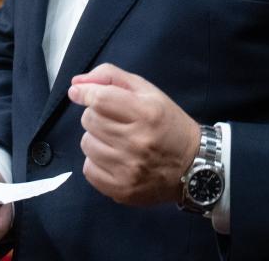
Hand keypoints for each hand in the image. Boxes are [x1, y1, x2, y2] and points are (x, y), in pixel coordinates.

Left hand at [68, 63, 199, 205]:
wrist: (192, 166)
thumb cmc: (168, 124)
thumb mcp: (148, 92)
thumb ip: (112, 78)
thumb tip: (76, 84)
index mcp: (147, 113)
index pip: (100, 100)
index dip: (85, 93)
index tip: (79, 93)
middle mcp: (137, 142)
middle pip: (90, 120)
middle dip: (97, 115)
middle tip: (115, 120)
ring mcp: (128, 169)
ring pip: (87, 144)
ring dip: (96, 139)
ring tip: (116, 140)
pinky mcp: (121, 190)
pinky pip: (88, 170)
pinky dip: (97, 162)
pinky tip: (114, 159)